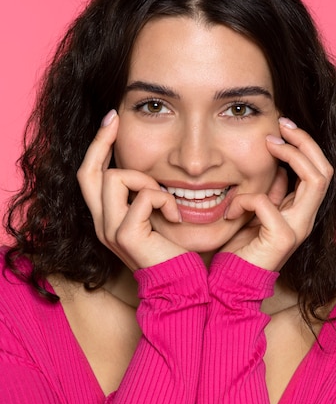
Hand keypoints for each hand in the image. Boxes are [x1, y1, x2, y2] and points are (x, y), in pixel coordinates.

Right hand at [77, 111, 185, 269]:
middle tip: (115, 119)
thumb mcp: (157, 216)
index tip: (111, 120)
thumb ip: (148, 194)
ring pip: (115, 177)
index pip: (90, 175)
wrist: (180, 284)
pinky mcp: (126, 236)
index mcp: (107, 217)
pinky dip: (163, 200)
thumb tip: (154, 167)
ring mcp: (110, 230)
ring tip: (167, 200)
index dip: (97, 146)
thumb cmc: (174, 250)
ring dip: (147, 181)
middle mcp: (102, 223)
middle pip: (87, 172)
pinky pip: (142, 197)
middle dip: (101, 141)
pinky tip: (175, 215)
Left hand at [221, 118, 333, 270]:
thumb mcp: (257, 213)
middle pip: (325, 170)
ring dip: (291, 155)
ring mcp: (298, 229)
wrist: (231, 284)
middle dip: (305, 142)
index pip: (319, 171)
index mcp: (300, 212)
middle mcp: (306, 219)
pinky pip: (267, 203)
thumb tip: (280, 170)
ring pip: (314, 179)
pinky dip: (245, 199)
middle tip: (281, 125)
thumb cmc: (240, 249)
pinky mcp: (282, 239)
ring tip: (268, 144)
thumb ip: (272, 194)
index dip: (305, 145)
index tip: (283, 126)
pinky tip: (230, 210)